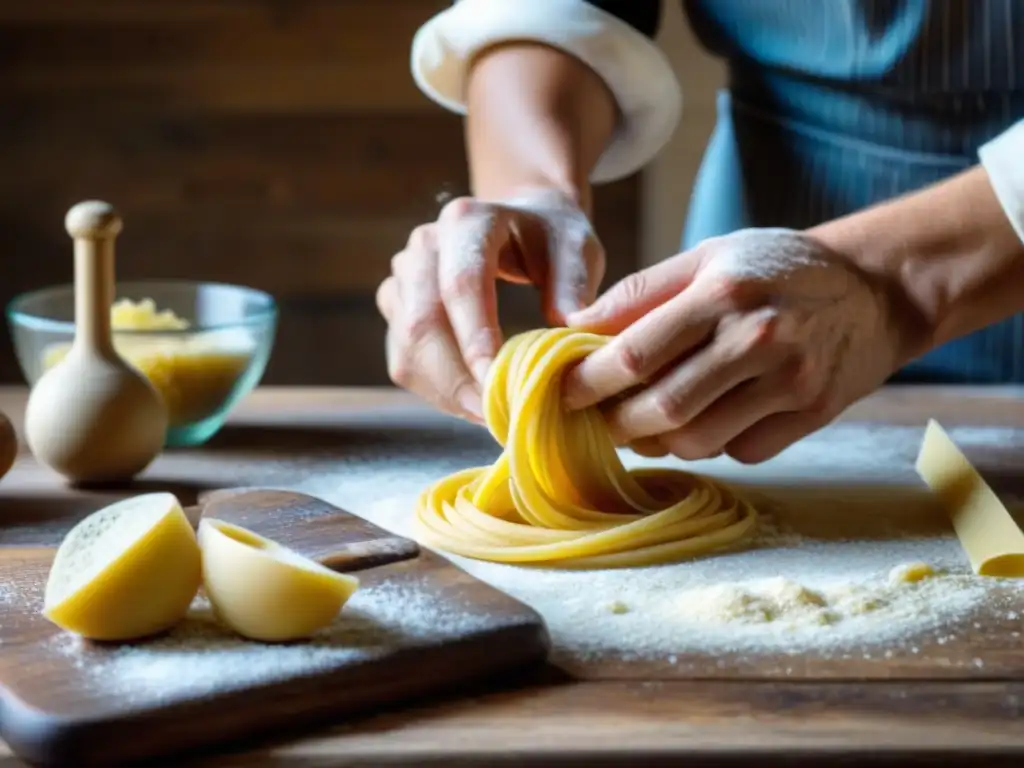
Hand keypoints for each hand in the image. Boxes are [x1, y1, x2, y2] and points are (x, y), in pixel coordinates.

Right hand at [376, 189, 604, 422]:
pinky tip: (474, 404)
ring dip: (447, 392)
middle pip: (422, 323)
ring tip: (492, 415)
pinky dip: (438, 392)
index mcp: (466, 222)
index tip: (498, 382)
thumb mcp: (577, 248)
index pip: (461, 284)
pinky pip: (404, 362)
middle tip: (499, 415)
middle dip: (458, 379)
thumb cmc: (551, 237)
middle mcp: (423, 246)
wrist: (521, 221)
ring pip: (407, 349)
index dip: (475, 337)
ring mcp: (403, 278)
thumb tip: (568, 330)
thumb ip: (575, 283)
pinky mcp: (398, 310)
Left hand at [562, 228, 917, 462]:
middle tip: (596, 421)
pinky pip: (741, 451)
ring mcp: (790, 382)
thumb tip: (575, 326)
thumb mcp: (710, 256)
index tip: (563, 394)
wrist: (875, 289)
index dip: (591, 382)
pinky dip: (712, 445)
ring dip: (658, 442)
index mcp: (724, 292)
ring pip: (698, 441)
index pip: (638, 352)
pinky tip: (705, 420)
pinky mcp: (813, 414)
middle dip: (616, 424)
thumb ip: (642, 292)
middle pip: (663, 408)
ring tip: (643, 423)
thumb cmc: (777, 268)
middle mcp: (758, 338)